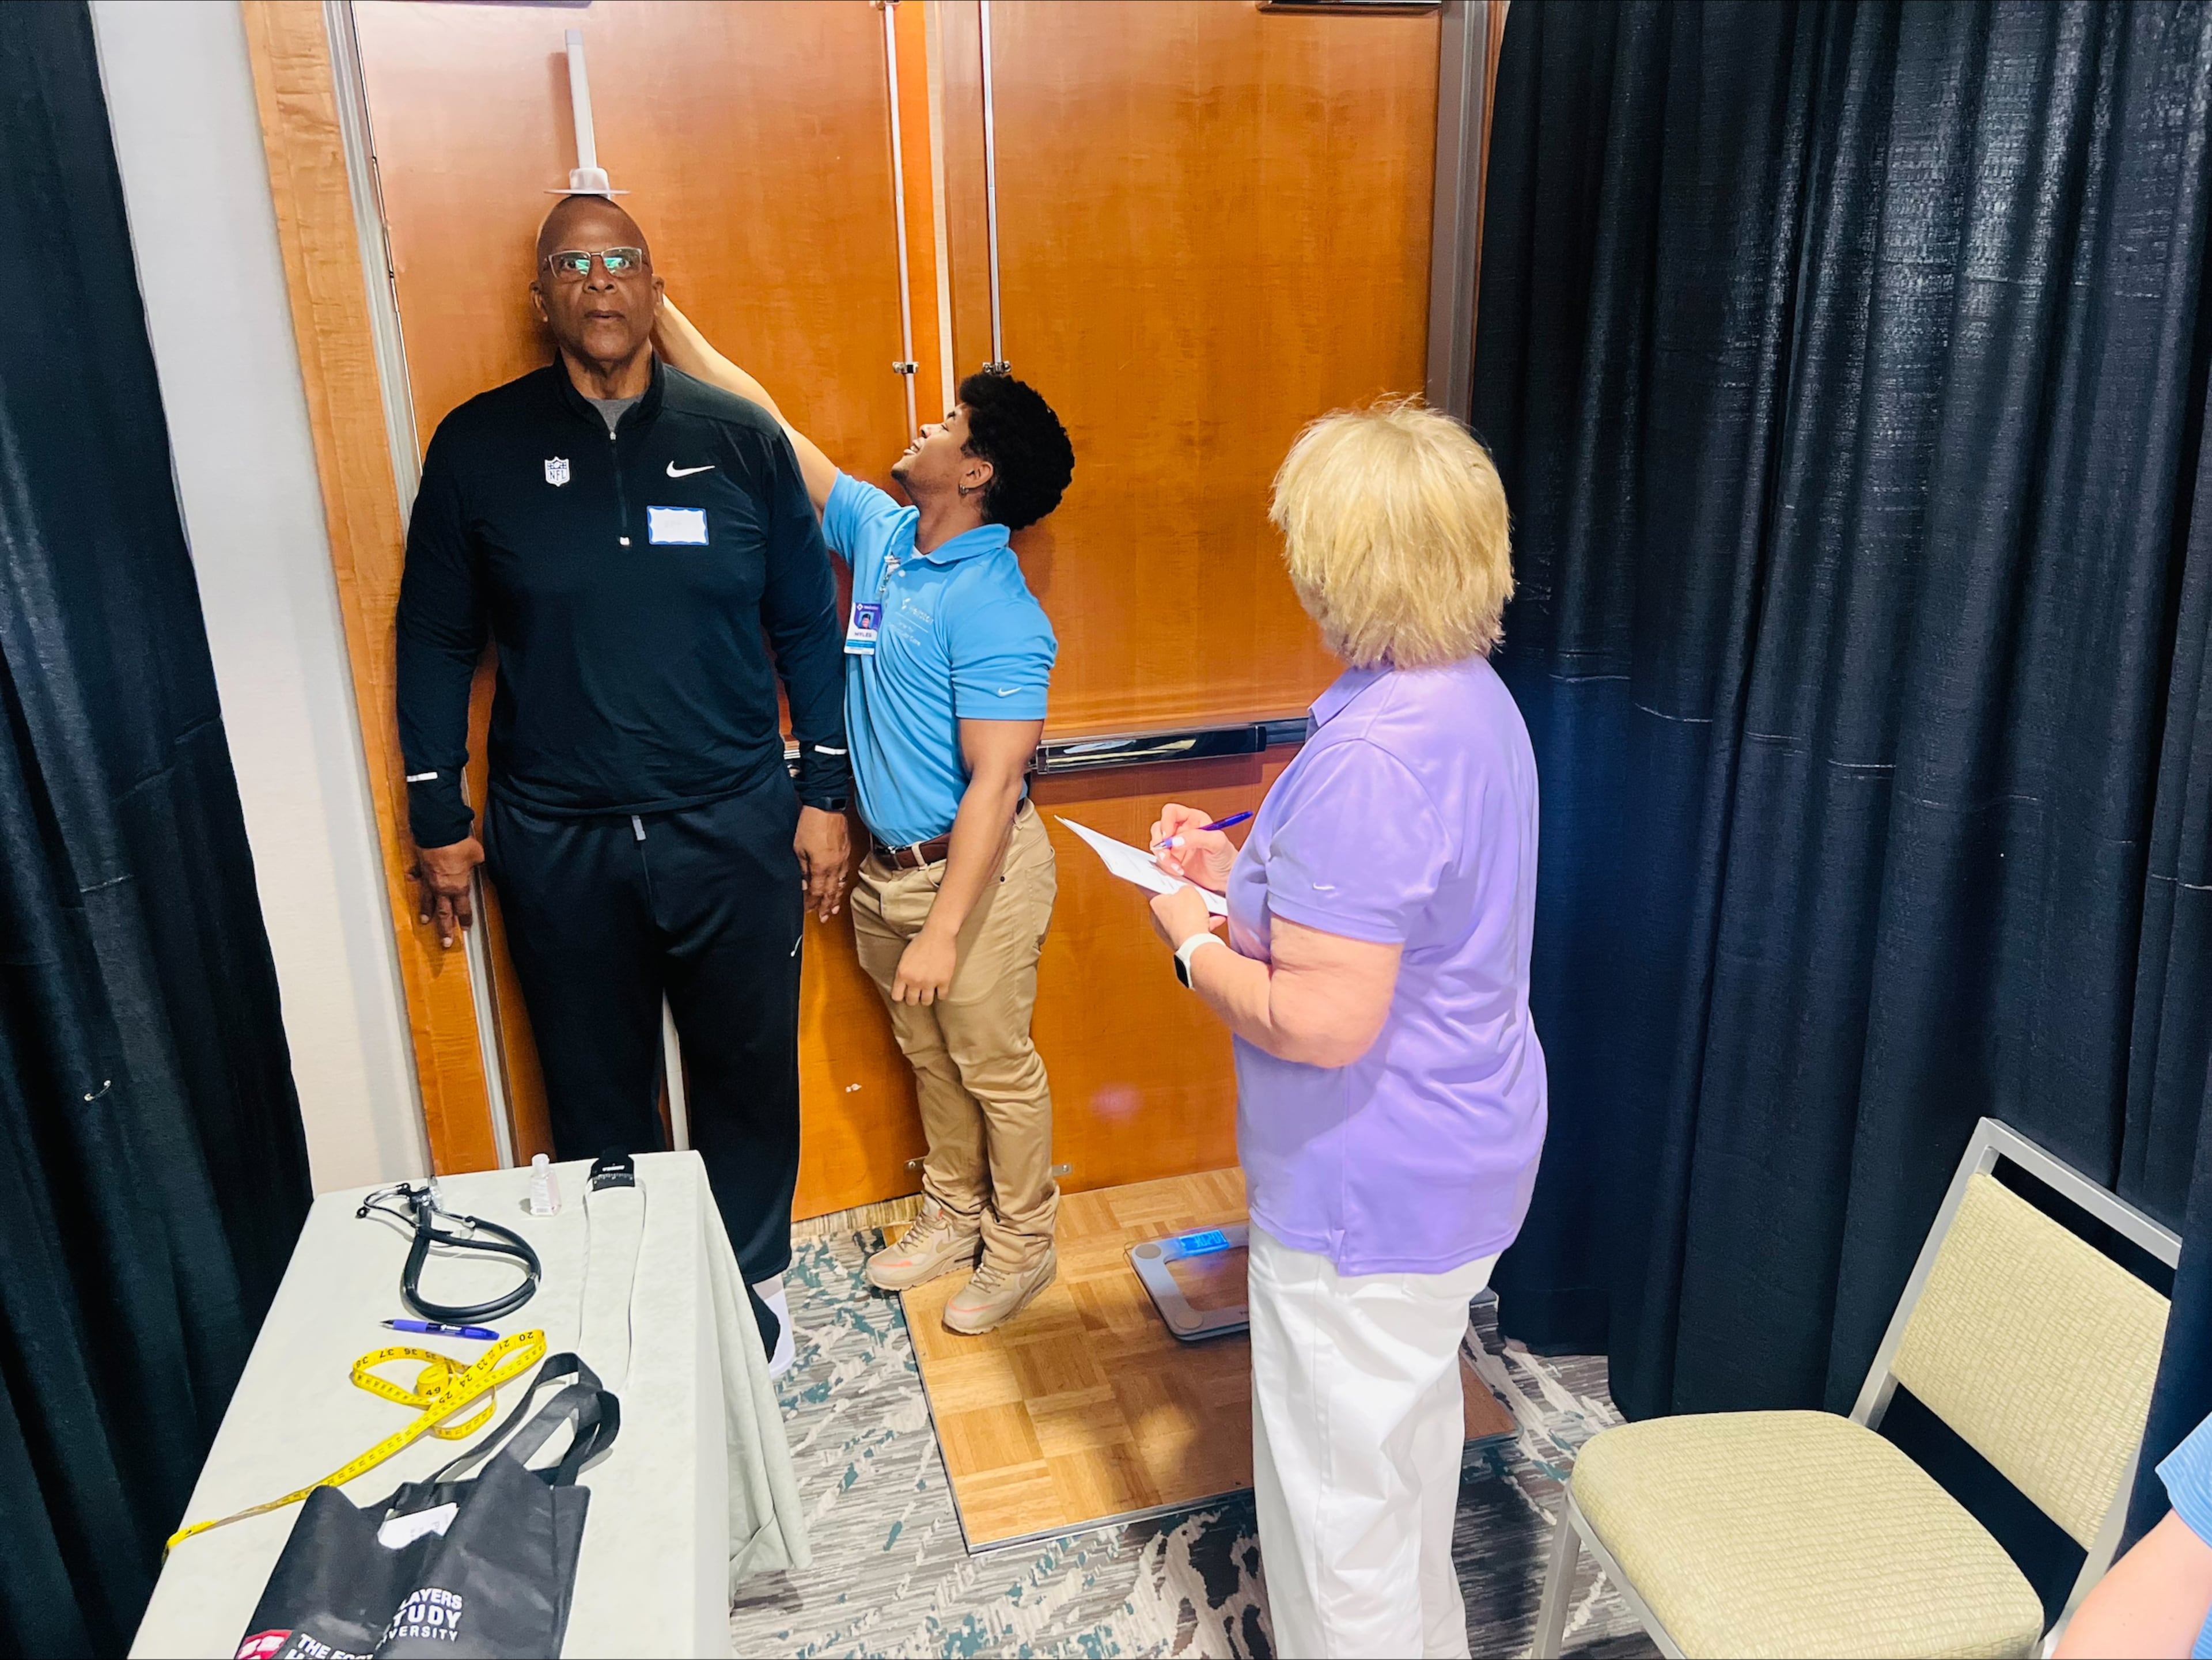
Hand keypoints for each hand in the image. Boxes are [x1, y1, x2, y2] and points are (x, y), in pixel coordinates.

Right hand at [411, 837, 482, 948]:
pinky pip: (418, 875)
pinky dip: (415, 877)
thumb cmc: (459, 845)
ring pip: (428, 899)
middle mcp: (442, 888)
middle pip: (444, 912)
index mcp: (458, 887)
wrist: (438, 832)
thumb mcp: (478, 856)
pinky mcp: (421, 867)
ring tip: (425, 921)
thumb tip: (485, 862)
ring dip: (426, 911)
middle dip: (445, 928)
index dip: (465, 919)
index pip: (463, 908)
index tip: (465, 928)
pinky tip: (412, 880)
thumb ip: (481, 863)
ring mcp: (429, 879)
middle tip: (445, 942)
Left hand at [794, 806, 851, 920]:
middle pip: (831, 892)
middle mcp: (835, 866)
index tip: (809, 911)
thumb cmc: (810, 824)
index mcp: (822, 867)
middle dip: (827, 906)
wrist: (826, 806)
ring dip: (836, 898)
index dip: (813, 903)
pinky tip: (839, 886)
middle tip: (825, 918)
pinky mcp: (846, 851)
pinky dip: (841, 883)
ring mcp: (842, 859)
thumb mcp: (799, 848)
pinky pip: (844, 873)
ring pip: (840, 884)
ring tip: (835, 909)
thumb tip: (804, 884)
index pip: (817, 892)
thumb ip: (803, 869)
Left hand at [892, 926, 958, 1005]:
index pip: (897, 997)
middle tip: (918, 992)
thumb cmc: (921, 942)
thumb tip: (902, 985)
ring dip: (927, 997)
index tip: (905, 993)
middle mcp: (915, 980)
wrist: (938, 934)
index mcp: (902, 974)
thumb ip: (903, 972)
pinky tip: (940, 987)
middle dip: (915, 998)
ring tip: (929, 991)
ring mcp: (930, 982)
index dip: (901, 996)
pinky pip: (942, 996)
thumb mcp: (905, 957)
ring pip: (926, 1002)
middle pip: (912, 1001)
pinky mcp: (944, 981)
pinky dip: (941, 993)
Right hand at [1149, 802, 1238, 891]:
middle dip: (1160, 842)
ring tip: (1176, 865)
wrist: (1226, 879)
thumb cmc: (1226, 858)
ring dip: (1163, 856)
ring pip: (1157, 844)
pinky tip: (1178, 870)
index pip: (1172, 812)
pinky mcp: (1172, 860)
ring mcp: (1175, 846)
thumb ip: (1198, 837)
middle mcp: (1182, 830)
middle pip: (1159, 828)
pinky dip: (1166, 866)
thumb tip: (1177, 839)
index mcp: (1193, 819)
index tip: (1167, 836)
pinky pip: (1160, 860)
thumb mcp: (1217, 843)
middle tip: (1167, 853)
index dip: (1166, 821)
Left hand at [1149, 884, 1221, 952]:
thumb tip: (1186, 891)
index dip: (1170, 888)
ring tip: (1208, 910)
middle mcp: (1157, 919)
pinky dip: (1201, 926)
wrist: (1194, 941)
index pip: (1159, 892)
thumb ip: (1185, 889)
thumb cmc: (1187, 917)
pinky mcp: (1179, 941)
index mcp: (1155, 904)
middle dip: (1186, 903)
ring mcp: (1168, 932)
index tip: (1178, 886)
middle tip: (1195, 898)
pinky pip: (1190, 930)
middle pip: (1173, 906)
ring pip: (1183, 919)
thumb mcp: (1189, 891)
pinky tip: (1214, 920)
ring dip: (1196, 915)